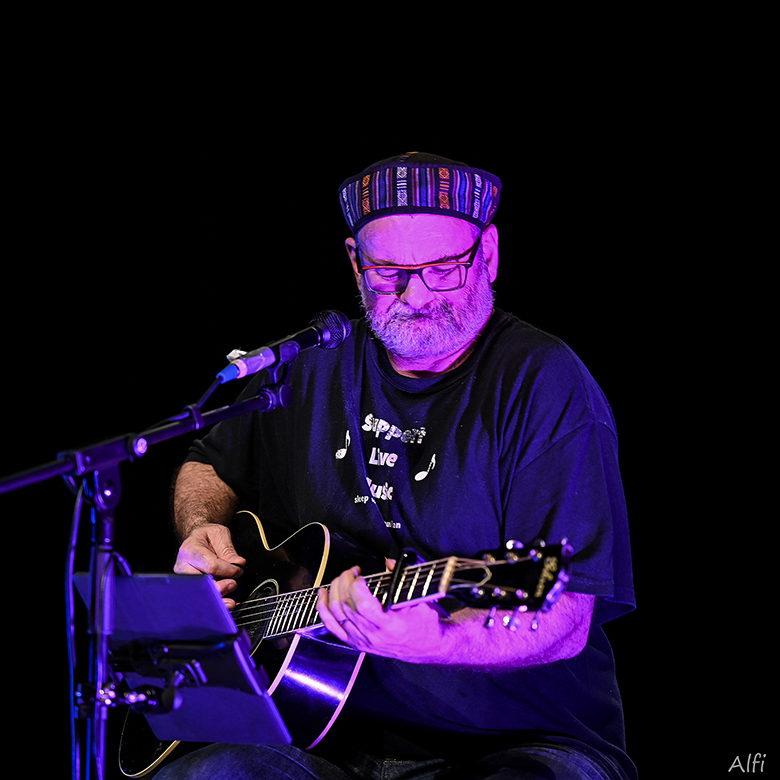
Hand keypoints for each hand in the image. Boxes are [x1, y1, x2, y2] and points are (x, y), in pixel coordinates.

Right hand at [174, 524, 245, 608]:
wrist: (198, 538)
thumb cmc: (207, 536)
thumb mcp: (220, 535)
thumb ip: (228, 550)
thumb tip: (238, 564)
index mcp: (190, 550)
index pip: (211, 566)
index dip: (228, 571)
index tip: (238, 570)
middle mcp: (182, 566)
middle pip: (202, 584)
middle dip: (220, 588)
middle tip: (233, 585)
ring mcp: (184, 579)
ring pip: (200, 594)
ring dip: (217, 599)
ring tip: (229, 601)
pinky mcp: (188, 588)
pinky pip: (201, 598)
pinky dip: (213, 603)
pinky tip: (222, 606)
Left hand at [316, 564, 446, 661]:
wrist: (428, 647)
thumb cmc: (426, 624)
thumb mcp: (419, 599)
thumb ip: (401, 578)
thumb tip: (387, 562)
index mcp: (390, 626)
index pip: (362, 605)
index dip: (356, 585)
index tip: (361, 575)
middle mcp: (373, 636)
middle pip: (346, 605)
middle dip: (344, 581)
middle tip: (352, 572)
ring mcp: (362, 641)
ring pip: (336, 613)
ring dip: (334, 590)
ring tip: (342, 578)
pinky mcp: (356, 643)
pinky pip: (332, 626)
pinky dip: (323, 609)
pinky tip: (323, 594)